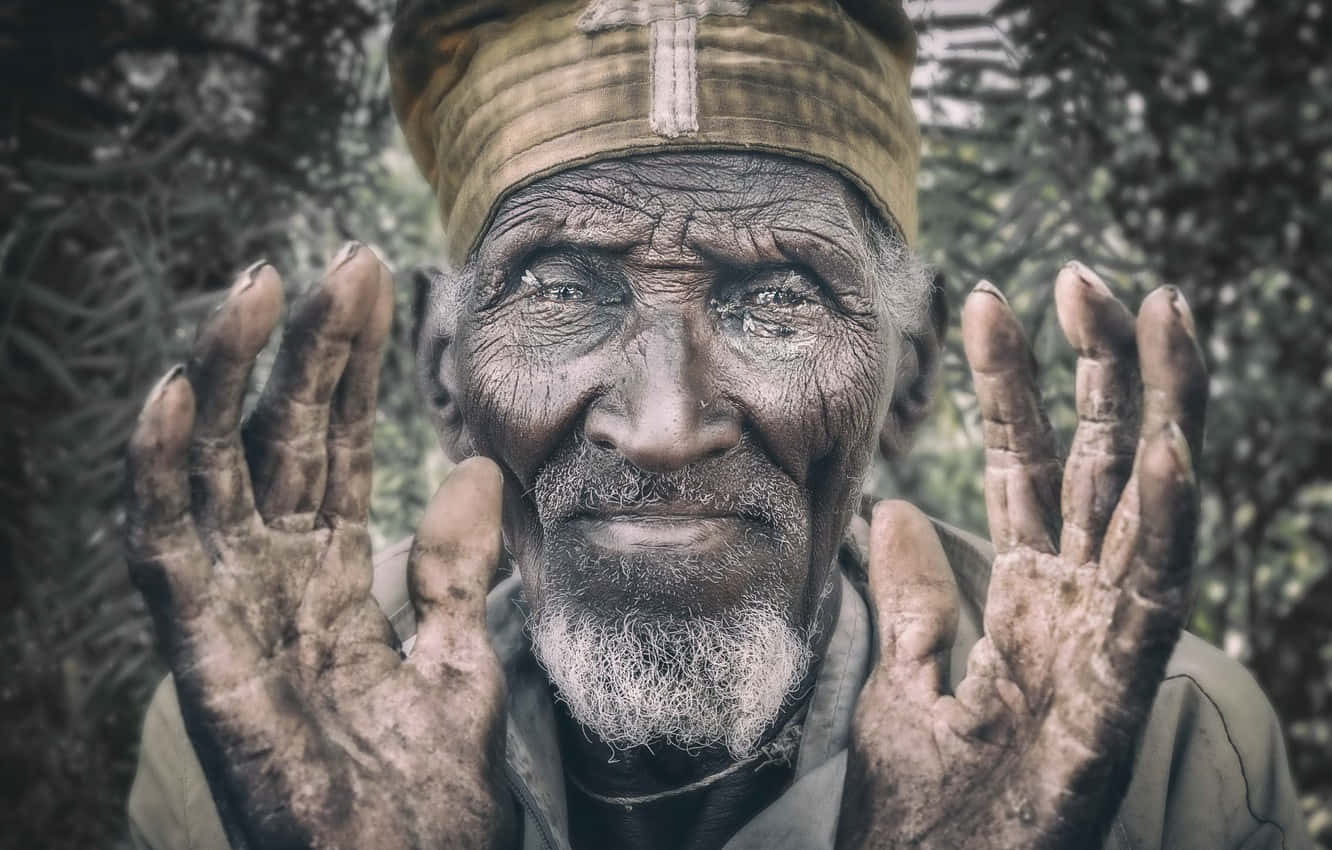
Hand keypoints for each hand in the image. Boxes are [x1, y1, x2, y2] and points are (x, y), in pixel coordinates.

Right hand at [125, 245, 514, 849]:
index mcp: (330, 577)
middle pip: (281, 439)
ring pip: (212, 470)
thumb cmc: (426, 789)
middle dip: (308, 349)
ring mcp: (232, 611)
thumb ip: (455, 567)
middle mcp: (272, 579)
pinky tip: (177, 394)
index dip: (349, 366)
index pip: (334, 446)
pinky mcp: (202, 654)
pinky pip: (167, 550)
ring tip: (256, 287)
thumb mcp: (458, 656)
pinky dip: (162, 472)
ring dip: (227, 379)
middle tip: (342, 261)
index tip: (377, 283)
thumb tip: (473, 465)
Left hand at [836, 263, 1206, 848]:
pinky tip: (1172, 450)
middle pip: (1098, 464)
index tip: (987, 297)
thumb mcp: (901, 676)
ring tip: (1165, 312)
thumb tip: (896, 504)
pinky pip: (1151, 600)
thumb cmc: (924, 799)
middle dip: (1096, 369)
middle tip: (1085, 274)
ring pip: (1146, 505)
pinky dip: (1166, 525)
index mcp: (1024, 595)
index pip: (1024, 465)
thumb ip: (911, 593)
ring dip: (1160, 409)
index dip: (1013, 384)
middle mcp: (1075, 604)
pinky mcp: (1117, 697)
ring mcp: (1105, 644)